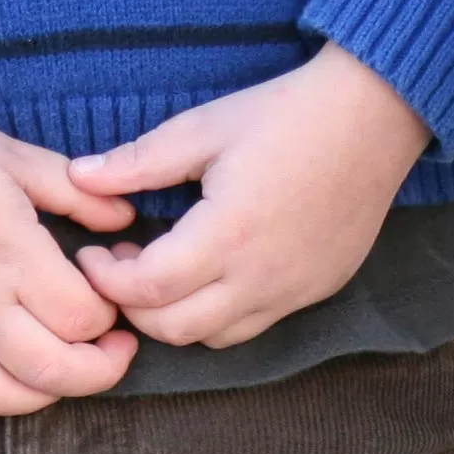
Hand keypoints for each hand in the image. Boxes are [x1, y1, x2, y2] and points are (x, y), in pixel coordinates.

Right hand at [0, 80, 137, 417]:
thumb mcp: (14, 156)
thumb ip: (77, 192)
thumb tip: (125, 220)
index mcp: (10, 251)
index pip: (82, 316)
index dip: (110, 314)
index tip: (109, 294)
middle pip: (55, 371)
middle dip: (100, 370)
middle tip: (112, 348)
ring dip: (42, 394)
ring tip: (57, 367)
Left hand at [64, 47, 429, 349]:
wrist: (375, 117)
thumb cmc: (286, 114)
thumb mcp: (203, 128)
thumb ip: (138, 162)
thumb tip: (78, 178)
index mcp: (227, 233)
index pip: (147, 289)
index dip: (108, 281)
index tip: (94, 256)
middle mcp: (261, 276)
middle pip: (174, 329)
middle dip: (134, 308)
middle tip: (121, 269)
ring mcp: (293, 291)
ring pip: (213, 339)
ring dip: (176, 318)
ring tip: (164, 272)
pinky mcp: (316, 291)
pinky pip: (254, 325)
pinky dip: (219, 315)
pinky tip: (211, 273)